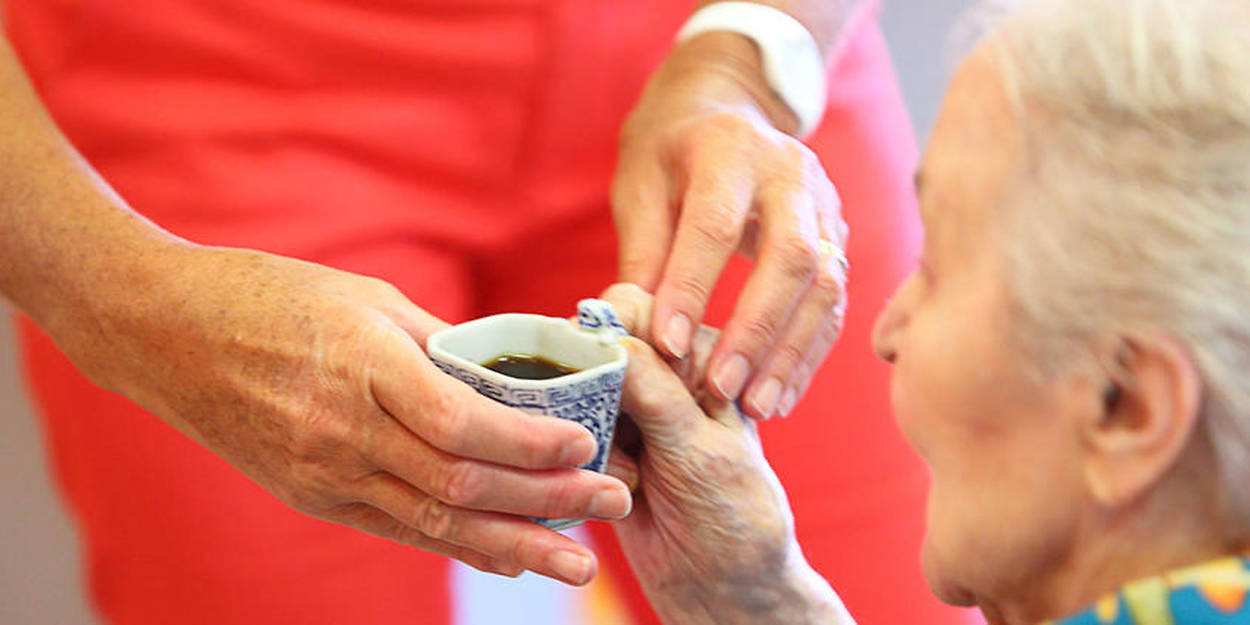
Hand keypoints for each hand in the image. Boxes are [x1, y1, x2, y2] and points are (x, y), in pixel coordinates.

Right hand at [55, 243, 631, 584]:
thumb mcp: (365, 298)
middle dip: (544, 502)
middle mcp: (341, 430)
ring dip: (513, 544)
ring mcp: (321, 472)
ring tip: (576, 562)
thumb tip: (510, 379)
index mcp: (361, 365)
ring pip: (432, 522)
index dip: (529, 445)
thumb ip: (438, 344)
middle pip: (459, 484)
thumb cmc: (271, 296)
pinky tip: (505, 556)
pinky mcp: (310, 494)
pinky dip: (455, 544)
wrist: (164, 333)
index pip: (461, 423)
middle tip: (613, 505)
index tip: (585, 445)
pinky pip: (395, 528)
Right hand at [597, 284, 850, 624]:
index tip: (615, 378)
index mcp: (700, 354)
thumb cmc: (732, 515)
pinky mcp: (598, 448)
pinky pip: (561, 437)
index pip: (641, 310)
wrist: (720, 588)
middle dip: (594, 392)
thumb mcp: (699, 447)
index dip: (613, 334)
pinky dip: (578, 464)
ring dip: (588, 437)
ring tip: (631, 479)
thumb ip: (654, 389)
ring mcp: (626, 412)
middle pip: (593, 347)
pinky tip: (619, 494)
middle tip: (621, 439)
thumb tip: (602, 335)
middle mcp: (660, 374)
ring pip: (570, 393)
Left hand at [612, 32, 847, 419]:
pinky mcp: (838, 238)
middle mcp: (792, 174)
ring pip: (825, 286)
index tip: (668, 346)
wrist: (726, 110)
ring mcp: (825, 205)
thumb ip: (644, 251)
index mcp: (731, 150)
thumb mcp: (641, 187)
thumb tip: (633, 326)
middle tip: (721, 390)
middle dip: (756, 331)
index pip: (715, 226)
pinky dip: (808, 353)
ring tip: (756, 407)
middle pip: (791, 258)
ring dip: (790, 353)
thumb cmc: (670, 154)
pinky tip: (780, 394)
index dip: (692, 288)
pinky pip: (834, 302)